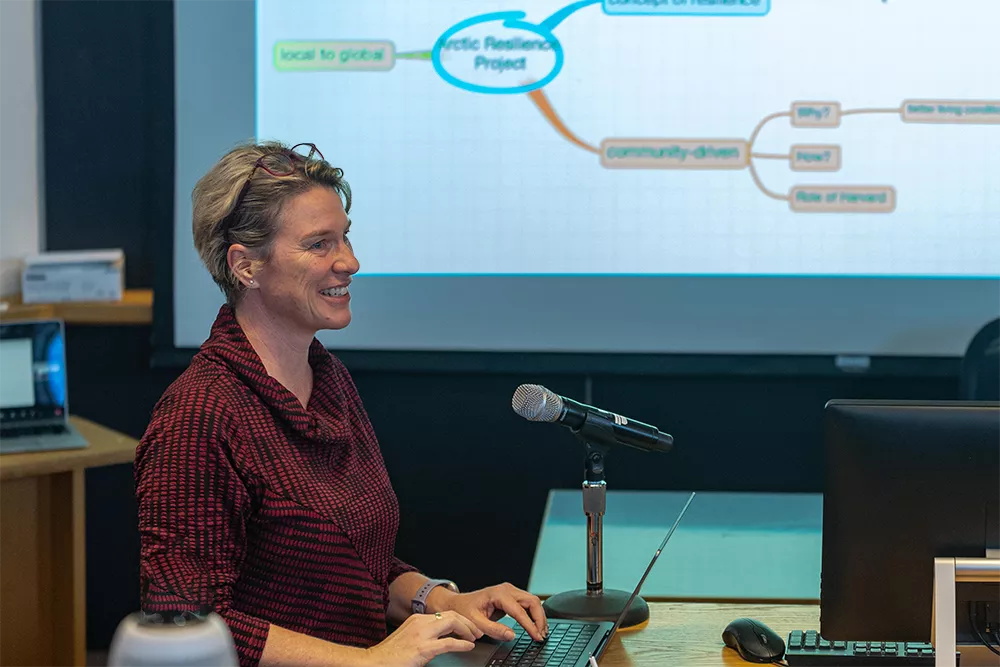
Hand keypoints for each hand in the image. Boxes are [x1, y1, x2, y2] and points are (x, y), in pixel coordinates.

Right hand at [366, 611, 482, 666]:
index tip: (468, 627)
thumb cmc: (391, 654)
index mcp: (417, 619)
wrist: (375, 662)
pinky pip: (449, 642)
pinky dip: (462, 643)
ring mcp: (422, 634)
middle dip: (467, 622)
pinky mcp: (423, 648)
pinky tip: (468, 646)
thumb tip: (443, 637)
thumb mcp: (409, 637)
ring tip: (474, 637)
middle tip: (476, 631)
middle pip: (452, 614)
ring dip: (467, 629)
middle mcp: (420, 622)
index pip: (445, 613)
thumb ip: (424, 634)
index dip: (460, 619)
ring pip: (452, 623)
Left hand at [431, 583, 547, 642]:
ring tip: (540, 632)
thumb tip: (511, 635)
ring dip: (538, 617)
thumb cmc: (464, 610)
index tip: (536, 637)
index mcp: (498, 594)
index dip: (530, 625)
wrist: (458, 603)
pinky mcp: (512, 595)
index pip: (520, 610)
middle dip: (539, 619)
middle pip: (532, 601)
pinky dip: (534, 614)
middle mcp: (506, 589)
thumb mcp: (475, 623)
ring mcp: (510, 590)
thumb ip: (494, 630)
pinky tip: (536, 625)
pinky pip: (528, 603)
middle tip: (541, 636)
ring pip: (532, 601)